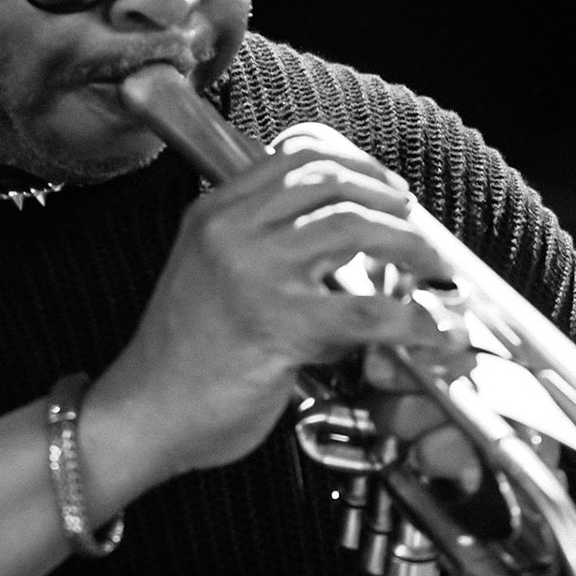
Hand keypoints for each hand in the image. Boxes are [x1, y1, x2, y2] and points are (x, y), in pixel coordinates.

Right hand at [89, 129, 458, 479]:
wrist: (143, 415)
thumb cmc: (180, 360)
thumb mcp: (210, 278)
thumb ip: (262, 253)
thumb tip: (342, 253)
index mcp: (213, 214)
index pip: (296, 161)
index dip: (355, 167)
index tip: (386, 189)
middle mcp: (232, 231)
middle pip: (331, 184)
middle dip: (388, 200)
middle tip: (416, 227)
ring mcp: (255, 273)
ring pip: (355, 228)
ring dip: (408, 246)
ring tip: (432, 268)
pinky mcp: (280, 324)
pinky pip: (366, 309)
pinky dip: (410, 318)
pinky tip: (428, 331)